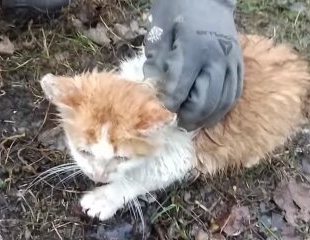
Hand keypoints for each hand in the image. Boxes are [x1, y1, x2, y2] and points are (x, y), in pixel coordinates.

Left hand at [143, 0, 243, 130]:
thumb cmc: (176, 12)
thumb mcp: (159, 34)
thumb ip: (156, 64)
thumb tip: (156, 91)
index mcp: (192, 49)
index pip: (180, 90)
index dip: (170, 106)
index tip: (164, 112)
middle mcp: (215, 58)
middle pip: (204, 101)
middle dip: (190, 117)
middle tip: (180, 124)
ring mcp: (230, 61)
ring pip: (222, 101)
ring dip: (207, 117)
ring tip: (195, 123)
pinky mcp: (239, 62)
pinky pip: (235, 92)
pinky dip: (223, 107)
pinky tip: (212, 112)